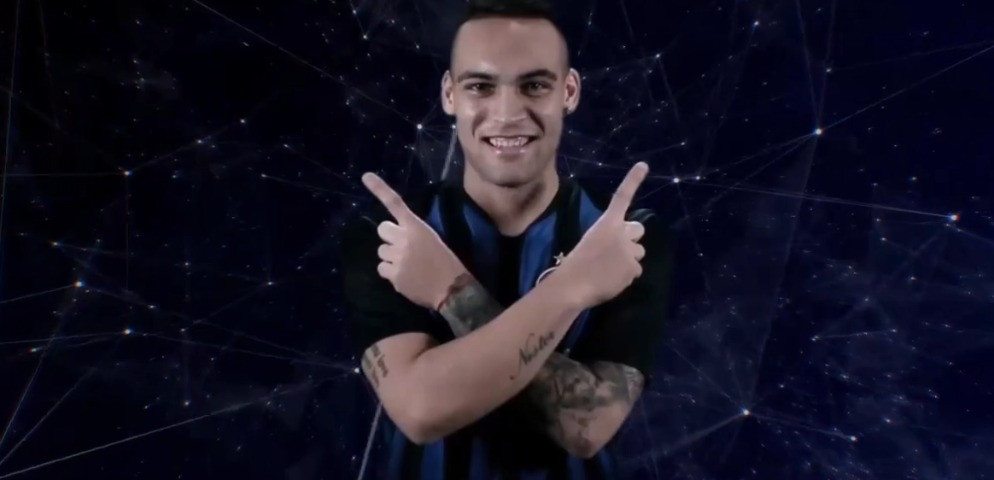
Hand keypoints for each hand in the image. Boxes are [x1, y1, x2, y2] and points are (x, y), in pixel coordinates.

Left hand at [361, 172, 469, 309]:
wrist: (453, 289)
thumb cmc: (447, 262)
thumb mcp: (433, 239)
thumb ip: (414, 234)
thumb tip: (398, 237)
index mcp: (417, 227)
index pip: (396, 204)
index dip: (379, 189)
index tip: (365, 177)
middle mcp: (404, 239)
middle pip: (382, 230)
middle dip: (389, 237)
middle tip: (402, 247)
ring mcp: (397, 257)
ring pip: (381, 251)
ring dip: (390, 257)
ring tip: (406, 265)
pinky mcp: (394, 275)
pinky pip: (382, 269)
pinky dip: (390, 273)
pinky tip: (404, 277)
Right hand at [557, 162, 649, 308]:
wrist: (574, 284)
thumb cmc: (575, 263)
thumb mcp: (590, 242)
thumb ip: (607, 239)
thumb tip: (619, 250)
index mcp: (607, 223)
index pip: (622, 197)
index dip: (633, 180)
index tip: (644, 165)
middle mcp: (621, 233)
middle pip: (639, 229)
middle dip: (632, 237)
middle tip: (619, 249)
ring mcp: (629, 251)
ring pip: (639, 252)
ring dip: (629, 258)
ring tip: (611, 269)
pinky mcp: (633, 268)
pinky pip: (635, 271)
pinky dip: (627, 276)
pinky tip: (613, 280)